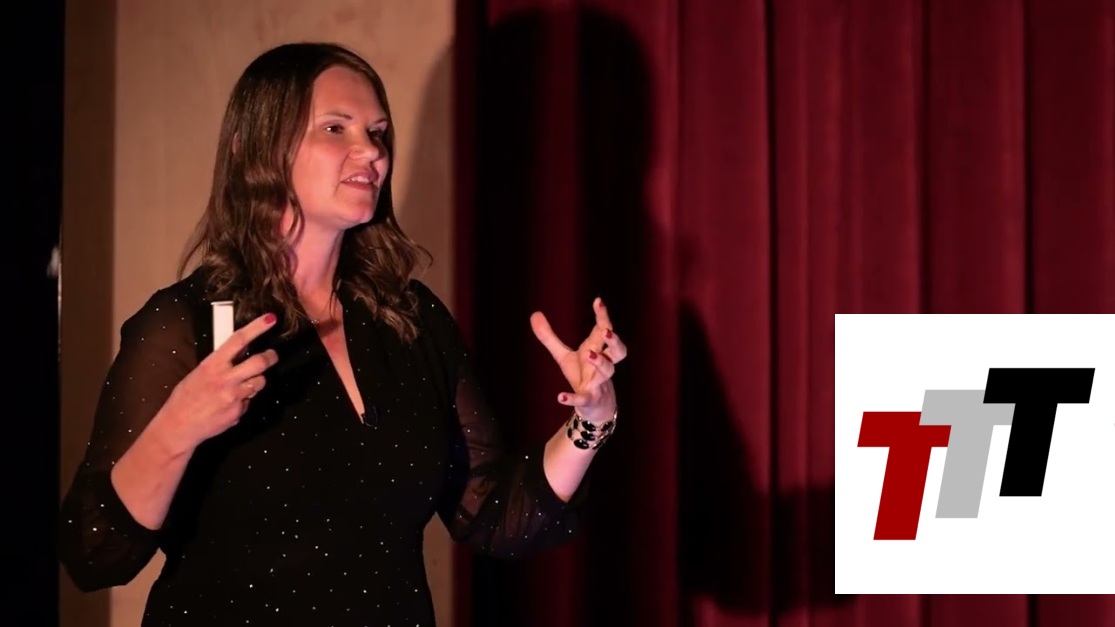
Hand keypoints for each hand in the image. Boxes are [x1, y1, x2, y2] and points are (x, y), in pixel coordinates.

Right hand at [155, 312, 279, 451]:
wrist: (179, 425)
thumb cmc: (186, 397)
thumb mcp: (200, 372)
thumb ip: (221, 362)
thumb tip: (241, 351)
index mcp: (213, 365)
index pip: (239, 340)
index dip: (257, 327)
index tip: (270, 319)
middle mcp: (226, 379)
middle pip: (260, 362)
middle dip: (270, 357)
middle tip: (271, 355)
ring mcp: (234, 396)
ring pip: (260, 382)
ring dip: (256, 381)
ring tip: (242, 384)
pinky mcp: (238, 412)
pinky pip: (249, 401)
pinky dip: (244, 400)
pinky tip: (230, 403)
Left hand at [531, 297, 627, 423]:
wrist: (595, 408)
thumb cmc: (583, 376)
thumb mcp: (563, 356)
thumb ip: (549, 337)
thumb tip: (534, 314)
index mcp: (597, 351)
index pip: (604, 330)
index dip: (603, 316)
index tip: (598, 301)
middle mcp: (603, 365)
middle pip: (618, 351)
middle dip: (614, 341)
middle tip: (607, 331)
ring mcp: (599, 383)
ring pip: (608, 371)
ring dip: (600, 362)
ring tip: (588, 354)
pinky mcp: (590, 399)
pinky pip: (584, 399)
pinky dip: (572, 399)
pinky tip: (559, 397)